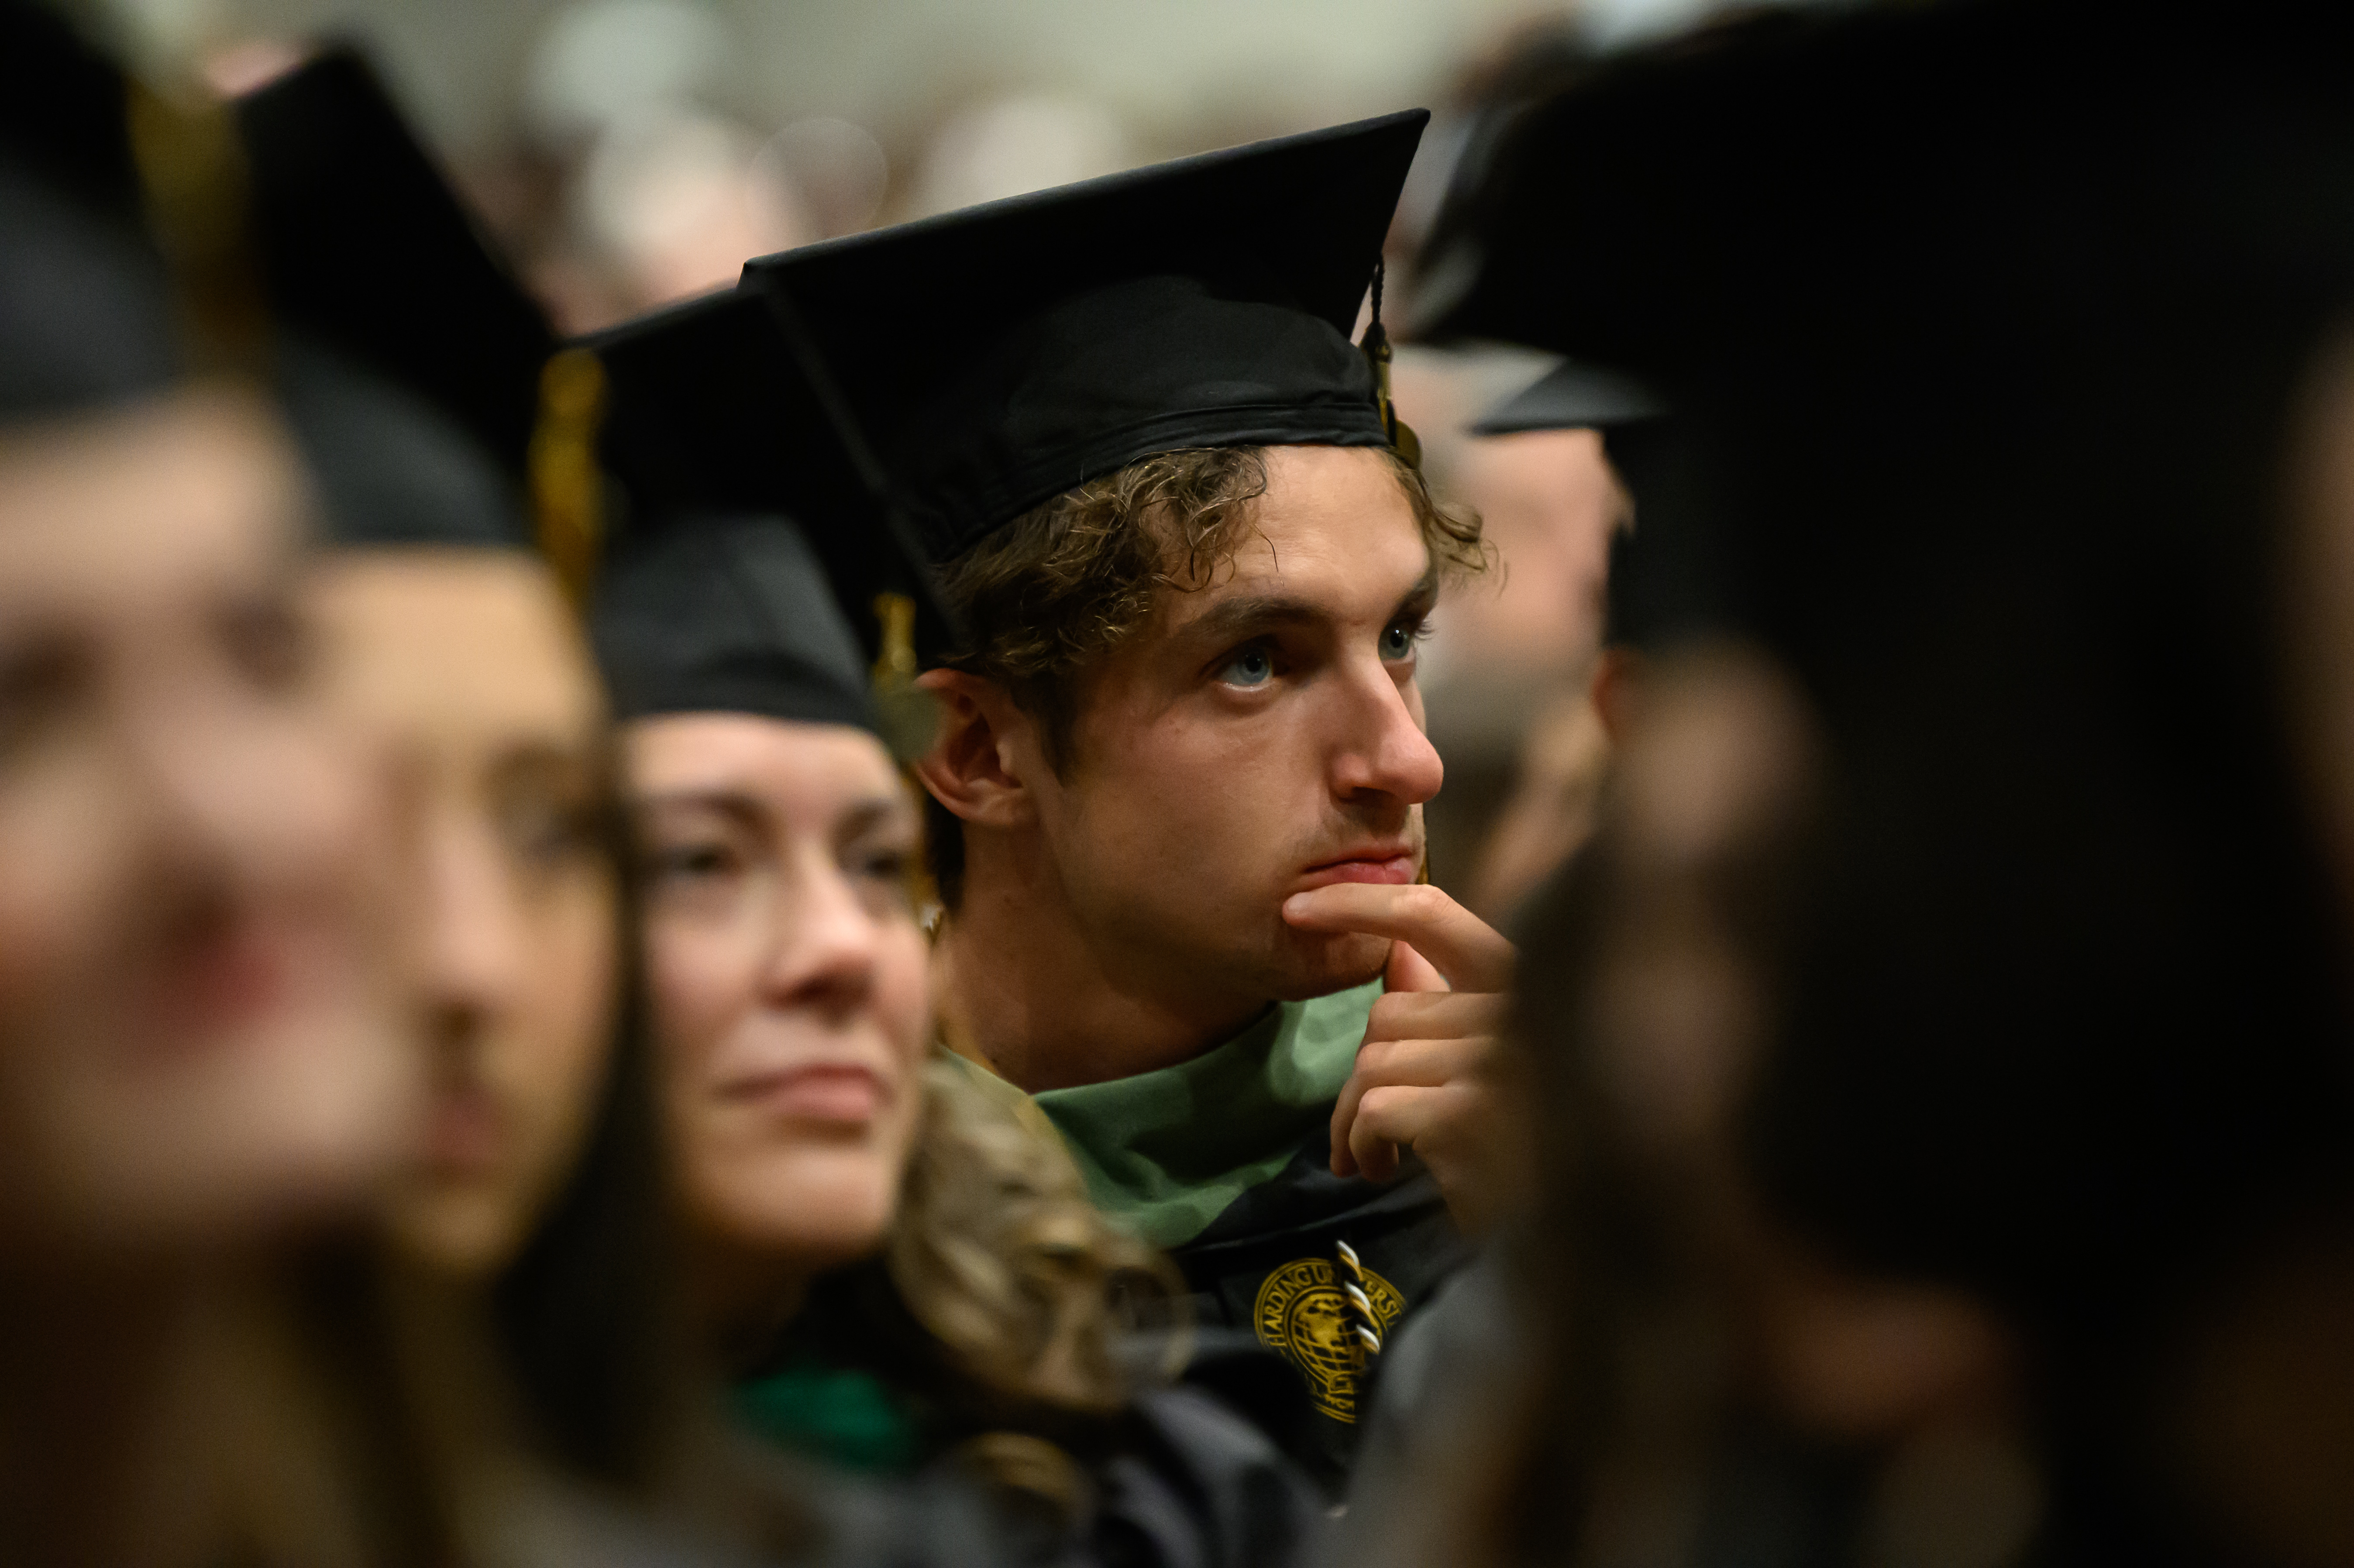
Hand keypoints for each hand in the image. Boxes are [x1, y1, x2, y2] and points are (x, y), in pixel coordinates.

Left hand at [1281, 882, 1517, 1228]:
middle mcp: (1517, 1011)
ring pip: (1374, 1063)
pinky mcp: (1467, 1113)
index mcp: (1525, 983)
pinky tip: (1384, 1169)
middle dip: (1364, 1074)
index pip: (1433, 914)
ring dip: (1355, 1118)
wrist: (1572, 1232)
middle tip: (1370, 1124)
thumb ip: (1448, 1000)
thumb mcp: (1494, 1063)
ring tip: (1378, 1155)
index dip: (1359, 902)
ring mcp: (1495, 1060)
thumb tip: (1395, 945)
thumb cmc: (1528, 1146)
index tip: (1298, 909)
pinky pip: (1373, 1108)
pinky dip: (1362, 1143)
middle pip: (1389, 1014)